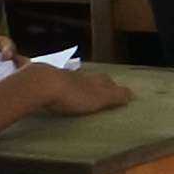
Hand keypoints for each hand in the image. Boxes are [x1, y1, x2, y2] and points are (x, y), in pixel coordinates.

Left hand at [17, 60, 131, 118]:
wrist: (42, 84)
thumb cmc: (73, 94)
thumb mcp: (99, 97)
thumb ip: (114, 96)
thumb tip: (131, 93)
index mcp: (92, 80)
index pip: (105, 81)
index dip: (111, 86)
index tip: (116, 89)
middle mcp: (77, 76)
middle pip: (89, 77)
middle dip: (94, 82)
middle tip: (99, 87)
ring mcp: (59, 76)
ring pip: (71, 77)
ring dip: (75, 82)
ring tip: (77, 88)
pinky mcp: (43, 81)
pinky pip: (52, 81)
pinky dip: (55, 83)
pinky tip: (52, 87)